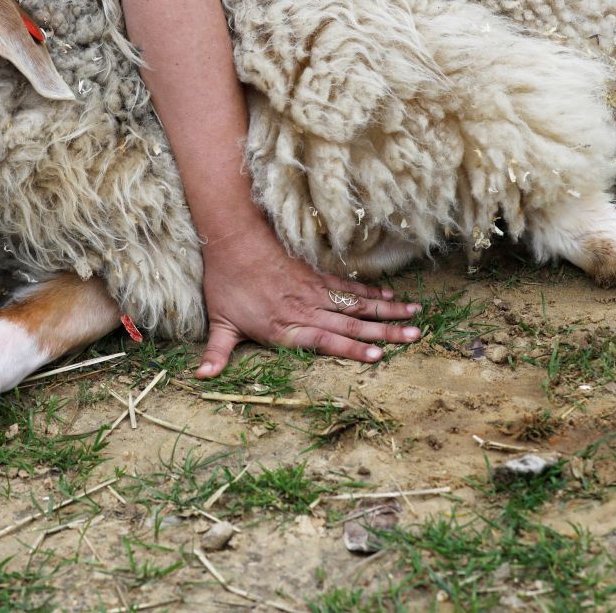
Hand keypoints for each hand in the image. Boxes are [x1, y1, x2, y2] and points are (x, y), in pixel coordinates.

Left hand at [195, 222, 421, 377]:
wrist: (234, 236)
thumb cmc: (226, 282)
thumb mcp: (218, 321)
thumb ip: (217, 352)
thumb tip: (200, 378)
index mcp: (285, 327)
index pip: (325, 340)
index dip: (352, 348)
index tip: (378, 354)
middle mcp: (306, 310)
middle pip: (351, 323)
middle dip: (385, 331)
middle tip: (414, 337)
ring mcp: (315, 291)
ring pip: (357, 304)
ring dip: (387, 312)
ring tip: (415, 318)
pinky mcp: (318, 276)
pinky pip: (350, 287)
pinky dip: (372, 295)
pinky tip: (391, 300)